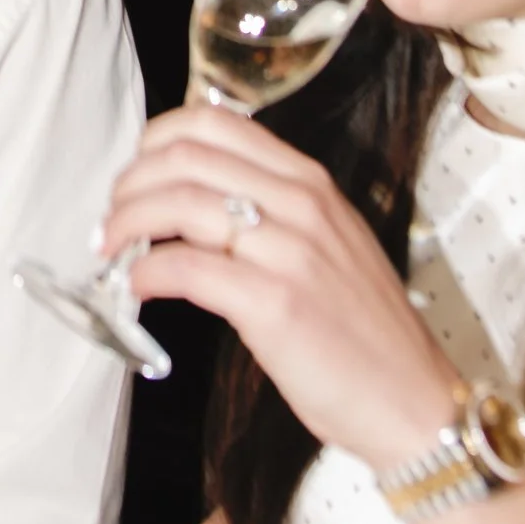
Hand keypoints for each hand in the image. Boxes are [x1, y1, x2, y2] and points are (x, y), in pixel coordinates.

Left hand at [104, 103, 457, 470]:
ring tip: (112, 249)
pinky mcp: (275, 304)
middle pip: (186, 156)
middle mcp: (301, 203)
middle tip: (112, 216)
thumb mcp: (327, 243)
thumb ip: (270, 210)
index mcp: (310, 182)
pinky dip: (147, 273)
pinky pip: (186, 269)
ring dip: (127, 224)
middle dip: (131, 182)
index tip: (136, 170)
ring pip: (178, 204)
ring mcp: (290, 251)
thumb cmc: (362, 331)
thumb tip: (189, 198)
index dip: (157, 140)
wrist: (413, 401)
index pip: (215, 122)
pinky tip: (139, 287)